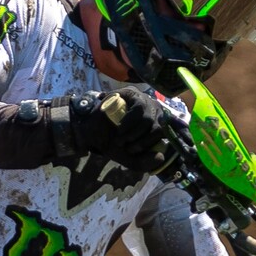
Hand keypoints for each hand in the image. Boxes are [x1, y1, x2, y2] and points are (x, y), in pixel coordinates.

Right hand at [48, 90, 182, 175]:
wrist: (92, 133)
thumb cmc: (112, 142)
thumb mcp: (129, 158)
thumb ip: (145, 163)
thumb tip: (160, 157)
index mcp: (157, 125)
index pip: (164, 136)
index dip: (149, 146)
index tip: (132, 151)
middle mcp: (153, 111)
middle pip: (158, 128)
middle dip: (140, 142)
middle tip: (125, 146)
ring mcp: (143, 100)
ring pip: (148, 119)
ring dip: (133, 134)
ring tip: (120, 138)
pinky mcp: (131, 93)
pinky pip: (138, 109)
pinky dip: (128, 123)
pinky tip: (119, 129)